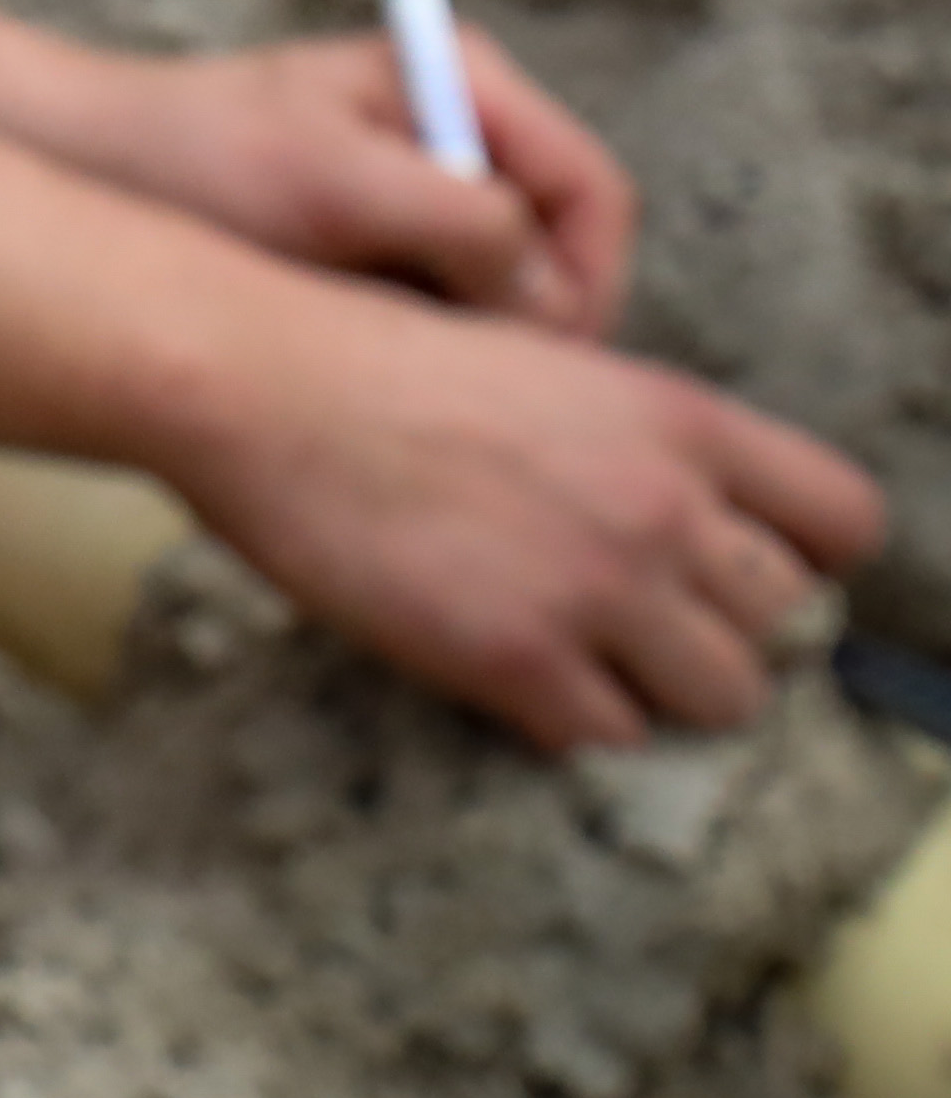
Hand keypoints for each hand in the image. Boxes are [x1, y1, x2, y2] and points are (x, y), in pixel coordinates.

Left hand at [72, 25, 633, 333]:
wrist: (78, 166)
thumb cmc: (191, 159)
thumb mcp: (332, 183)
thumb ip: (459, 220)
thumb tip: (550, 295)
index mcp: (467, 82)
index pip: (595, 194)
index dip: (587, 283)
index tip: (542, 360)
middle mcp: (463, 128)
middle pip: (564, 251)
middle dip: (535, 321)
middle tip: (472, 386)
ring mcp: (428, 186)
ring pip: (511, 289)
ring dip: (479, 338)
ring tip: (403, 368)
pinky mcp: (387, 239)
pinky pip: (451, 305)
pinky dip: (430, 340)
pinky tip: (367, 362)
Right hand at [178, 279, 881, 747]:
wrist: (253, 381)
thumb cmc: (372, 361)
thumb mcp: (546, 367)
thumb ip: (638, 444)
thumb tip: (688, 528)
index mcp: (677, 419)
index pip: (845, 520)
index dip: (802, 554)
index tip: (738, 564)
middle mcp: (661, 507)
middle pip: (787, 622)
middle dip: (723, 626)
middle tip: (643, 618)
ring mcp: (594, 587)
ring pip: (722, 698)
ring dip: (660, 686)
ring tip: (585, 655)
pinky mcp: (515, 658)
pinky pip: (607, 736)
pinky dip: (569, 717)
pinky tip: (509, 667)